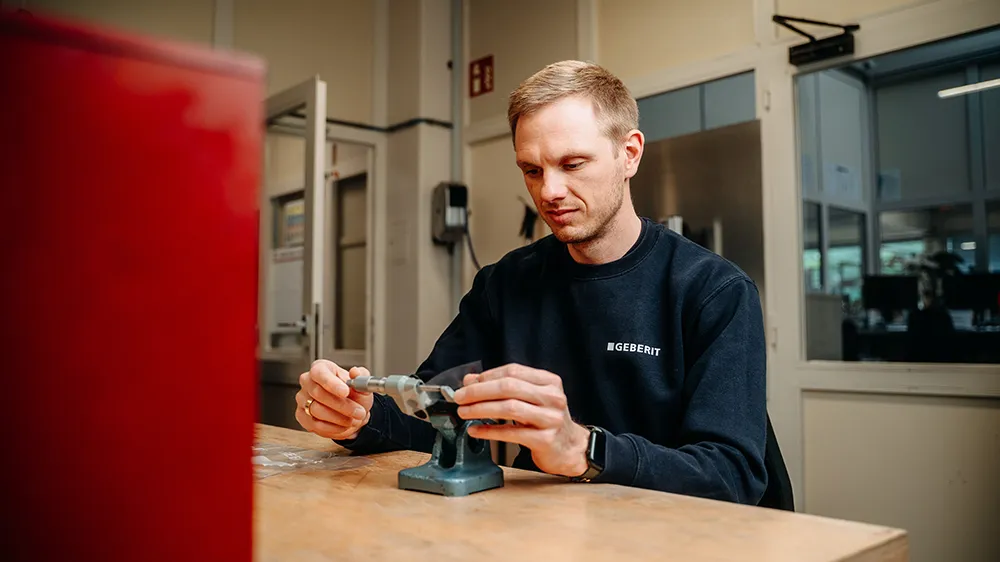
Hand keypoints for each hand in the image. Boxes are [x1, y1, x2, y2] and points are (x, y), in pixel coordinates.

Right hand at [295, 360, 373, 440]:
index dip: (332, 383)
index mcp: (321, 368)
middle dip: (342, 405)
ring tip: (354, 420)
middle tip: (359, 412)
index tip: (345, 392)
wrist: (350, 410)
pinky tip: (344, 426)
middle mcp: (307, 381)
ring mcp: (302, 399)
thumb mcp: (361, 383)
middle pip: (318, 393)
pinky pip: (315, 424)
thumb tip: (355, 372)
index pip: (320, 373)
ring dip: (339, 418)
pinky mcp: (301, 415)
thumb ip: (361, 377)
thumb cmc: (353, 393)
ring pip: (317, 411)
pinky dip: (333, 428)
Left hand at [453, 364, 589, 477]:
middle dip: (479, 391)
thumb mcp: (530, 399)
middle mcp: (552, 397)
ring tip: (464, 412)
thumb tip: (470, 380)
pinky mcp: (545, 440)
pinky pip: (512, 433)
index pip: (513, 371)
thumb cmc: (548, 421)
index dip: (487, 376)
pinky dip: (490, 431)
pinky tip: (476, 430)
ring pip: (509, 408)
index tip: (468, 383)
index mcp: (549, 382)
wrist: (572, 449)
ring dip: (481, 409)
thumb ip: (503, 387)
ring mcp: (551, 418)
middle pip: (509, 387)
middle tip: (460, 397)